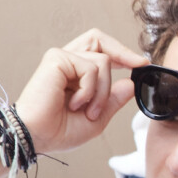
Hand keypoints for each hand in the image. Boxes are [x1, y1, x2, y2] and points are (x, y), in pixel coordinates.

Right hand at [15, 29, 146, 153]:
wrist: (36, 137)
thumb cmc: (58, 132)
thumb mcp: (96, 119)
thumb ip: (113, 101)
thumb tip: (131, 83)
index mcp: (74, 75)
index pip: (100, 52)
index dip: (122, 54)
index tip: (141, 64)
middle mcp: (67, 63)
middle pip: (100, 40)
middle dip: (122, 51)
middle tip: (138, 64)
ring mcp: (61, 59)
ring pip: (103, 60)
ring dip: (103, 90)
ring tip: (88, 111)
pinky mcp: (57, 59)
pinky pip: (91, 67)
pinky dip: (90, 89)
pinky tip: (75, 104)